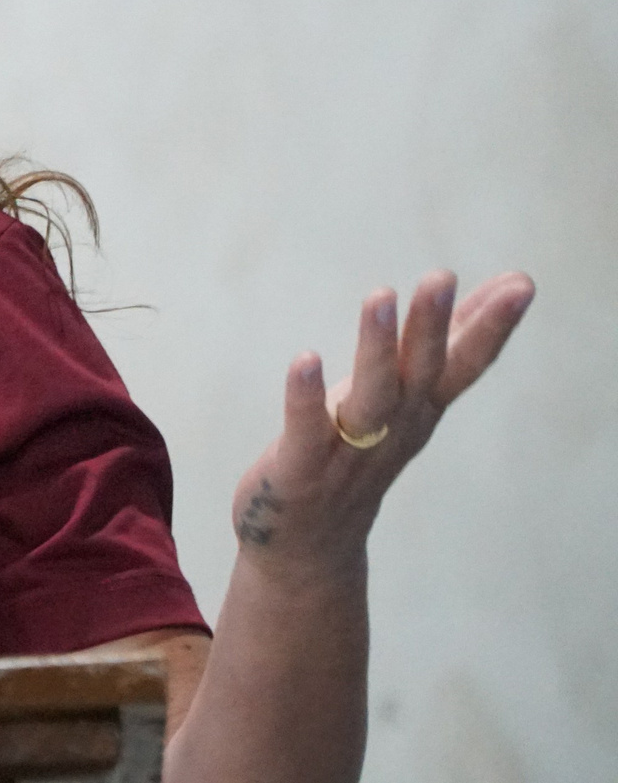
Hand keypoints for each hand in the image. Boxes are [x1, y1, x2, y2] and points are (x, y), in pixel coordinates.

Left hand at [228, 270, 533, 576]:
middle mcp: (393, 429)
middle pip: (418, 373)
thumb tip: (509, 286)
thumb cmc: (360, 451)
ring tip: (380, 298)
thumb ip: (451, 342)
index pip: (463, 365)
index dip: (492, 327)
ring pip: (370, 398)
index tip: (521, 284)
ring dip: (375, 349)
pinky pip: (306, 429)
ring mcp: (348, 451)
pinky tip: (306, 358)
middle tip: (441, 277)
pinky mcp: (301, 470)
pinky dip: (305, 397)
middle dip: (431, 326)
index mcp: (419, 410)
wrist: (311, 544)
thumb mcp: (411, 396)